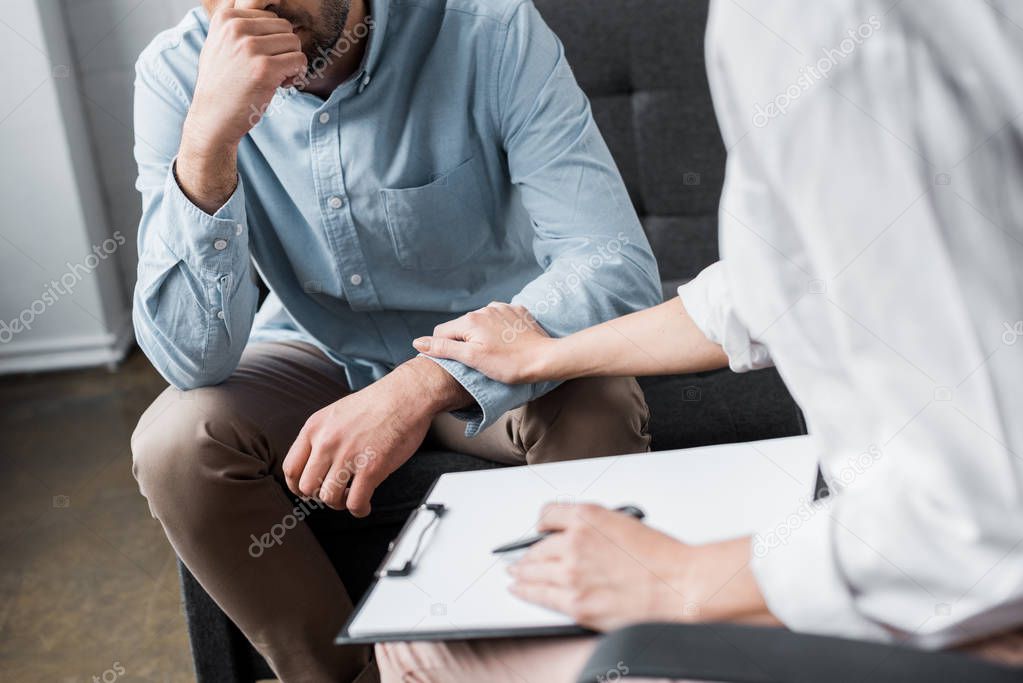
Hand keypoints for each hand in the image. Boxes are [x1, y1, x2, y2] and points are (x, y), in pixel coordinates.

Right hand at [176, 2, 306, 210]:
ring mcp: (250, 47)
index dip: (272, 40)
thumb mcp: (218, 44)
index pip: (271, 17)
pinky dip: (297, 74)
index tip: (260, 59)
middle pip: (285, 27)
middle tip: (272, 70)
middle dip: (284, 49)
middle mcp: (236, 28)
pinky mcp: (265, 68)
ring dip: (291, 62)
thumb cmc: (221, 84)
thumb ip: (235, 24)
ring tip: (276, 77)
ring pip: (295, 42)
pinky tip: (282, 85)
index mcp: (226, 18)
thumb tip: (260, 5)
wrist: (213, 118)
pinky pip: (299, 60)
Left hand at [282, 357, 471, 516]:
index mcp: (315, 427)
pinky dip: (359, 509)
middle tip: (334, 492)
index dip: (298, 486)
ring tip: (351, 497)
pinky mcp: (371, 468)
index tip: (309, 490)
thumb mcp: (337, 412)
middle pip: (307, 487)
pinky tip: (365, 505)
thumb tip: (316, 461)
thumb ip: (322, 435)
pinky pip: (355, 502)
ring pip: (329, 498)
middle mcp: (327, 442)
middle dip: (320, 495)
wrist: (406, 395)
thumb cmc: (378, 403)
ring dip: (340, 504)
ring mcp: (349, 456)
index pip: (291, 468)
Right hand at [413, 303, 557, 383]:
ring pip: (480, 322)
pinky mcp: (517, 312)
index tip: (458, 363)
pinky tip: (508, 343)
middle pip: (461, 327)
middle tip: (479, 361)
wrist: (545, 359)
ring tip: (495, 353)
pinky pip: (499, 319)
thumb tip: (418, 342)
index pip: (442, 332)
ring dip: (481, 335)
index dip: (444, 349)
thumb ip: (444, 348)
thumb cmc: (509, 364)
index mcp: (470, 319)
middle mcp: (484, 308)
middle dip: (464, 342)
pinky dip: (498, 330)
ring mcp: (502, 308)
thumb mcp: (472, 359)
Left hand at [508, 504, 774, 630]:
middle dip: (527, 552)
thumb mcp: (625, 523)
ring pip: (532, 570)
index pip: (548, 514)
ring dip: (520, 571)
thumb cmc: (663, 557)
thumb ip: (596, 528)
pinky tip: (519, 589)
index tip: (539, 527)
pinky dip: (524, 591)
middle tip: (521, 556)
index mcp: (588, 517)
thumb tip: (579, 536)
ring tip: (514, 573)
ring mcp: (572, 574)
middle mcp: (575, 542)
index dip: (541, 522)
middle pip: (537, 546)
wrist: (679, 585)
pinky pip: (539, 595)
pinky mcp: (576, 603)